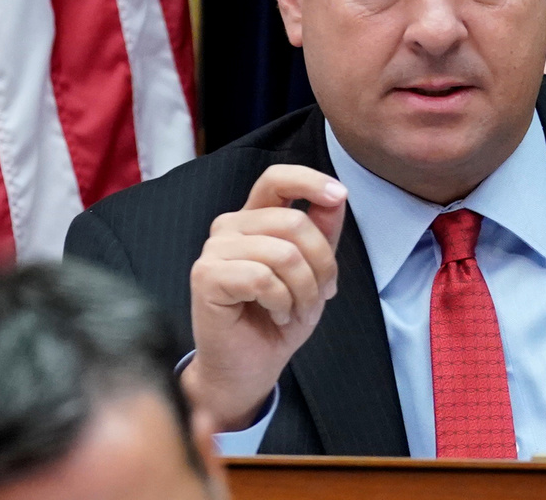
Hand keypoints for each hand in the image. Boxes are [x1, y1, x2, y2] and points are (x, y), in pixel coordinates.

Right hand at [181, 164, 346, 430]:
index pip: (277, 179)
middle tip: (322, 294)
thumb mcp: (314, 271)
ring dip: (303, 289)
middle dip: (322, 264)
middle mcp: (231, 226)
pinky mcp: (206, 275)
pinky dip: (281, 301)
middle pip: (293, 221)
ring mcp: (214, 249)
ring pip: (282, 253)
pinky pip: (262, 278)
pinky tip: (276, 314)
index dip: (310, 180)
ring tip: (297, 309)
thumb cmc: (278, 317)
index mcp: (255, 218)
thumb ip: (323, 232)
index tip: (340, 195)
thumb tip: (337, 195)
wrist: (251, 366)